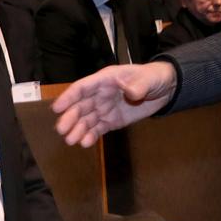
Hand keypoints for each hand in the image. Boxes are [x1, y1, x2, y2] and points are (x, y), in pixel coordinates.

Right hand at [52, 61, 176, 146]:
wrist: (164, 90)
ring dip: (77, 130)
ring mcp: (104, 109)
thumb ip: (139, 85)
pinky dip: (90, 136)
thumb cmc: (153, 78)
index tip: (57, 108)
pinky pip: (97, 129)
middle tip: (62, 130)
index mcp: (104, 81)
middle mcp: (99, 95)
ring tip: (71, 141)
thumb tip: (131, 92)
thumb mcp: (148, 79)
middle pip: (80, 106)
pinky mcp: (111, 121)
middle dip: (70, 118)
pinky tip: (85, 143)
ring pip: (86, 120)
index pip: (82, 88)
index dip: (68, 97)